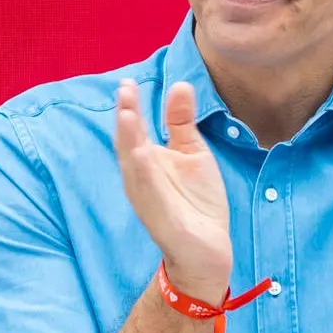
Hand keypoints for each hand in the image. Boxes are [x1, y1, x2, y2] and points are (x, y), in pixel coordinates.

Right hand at [113, 79, 233, 301]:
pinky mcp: (162, 219)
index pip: (133, 131)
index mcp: (146, 162)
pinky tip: (142, 154)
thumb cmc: (196, 202)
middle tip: (124, 90)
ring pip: (134, 168)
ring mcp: (149, 200)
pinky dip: (145, 175)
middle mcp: (141, 180)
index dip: (129, 107)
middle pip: (128, 145)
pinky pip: (150, 195)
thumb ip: (182, 122)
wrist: (208, 250)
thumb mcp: (192, 154)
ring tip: (127, 114)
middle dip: (125, 118)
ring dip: (129, 141)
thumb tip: (181, 84)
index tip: (127, 82)